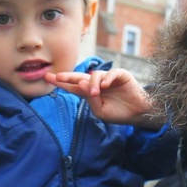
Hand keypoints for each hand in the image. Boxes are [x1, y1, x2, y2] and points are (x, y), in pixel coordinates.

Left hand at [44, 69, 161, 128]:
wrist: (138, 113)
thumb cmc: (119, 113)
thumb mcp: (100, 111)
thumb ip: (90, 99)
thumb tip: (82, 84)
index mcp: (90, 93)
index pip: (73, 87)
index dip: (61, 83)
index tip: (48, 78)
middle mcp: (97, 84)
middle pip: (79, 77)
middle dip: (67, 76)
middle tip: (57, 76)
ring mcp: (108, 78)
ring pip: (94, 75)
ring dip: (92, 83)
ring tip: (95, 93)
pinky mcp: (120, 75)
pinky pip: (110, 73)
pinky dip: (106, 79)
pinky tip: (105, 86)